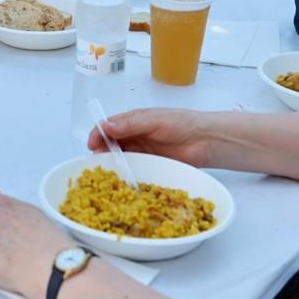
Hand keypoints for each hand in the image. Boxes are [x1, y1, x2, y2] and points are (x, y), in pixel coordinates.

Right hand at [86, 108, 212, 166]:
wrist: (206, 140)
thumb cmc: (182, 123)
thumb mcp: (154, 120)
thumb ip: (131, 124)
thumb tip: (107, 126)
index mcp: (133, 120)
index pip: (109, 126)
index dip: (98, 134)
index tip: (92, 144)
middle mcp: (134, 135)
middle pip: (111, 143)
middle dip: (101, 150)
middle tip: (97, 161)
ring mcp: (142, 151)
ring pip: (120, 157)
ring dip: (112, 163)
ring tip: (105, 172)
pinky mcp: (150, 165)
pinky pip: (133, 168)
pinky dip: (125, 172)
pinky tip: (121, 179)